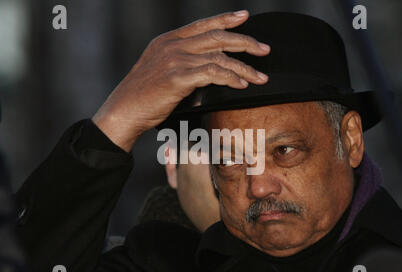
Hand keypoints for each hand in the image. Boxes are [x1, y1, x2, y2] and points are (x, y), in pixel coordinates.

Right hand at [92, 10, 269, 151]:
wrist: (123, 111)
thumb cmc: (143, 96)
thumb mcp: (160, 71)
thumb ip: (181, 63)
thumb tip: (207, 70)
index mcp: (168, 40)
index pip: (202, 25)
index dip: (225, 19)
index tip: (245, 17)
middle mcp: (172, 45)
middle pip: (217, 37)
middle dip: (245, 42)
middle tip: (265, 50)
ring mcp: (174, 60)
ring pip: (219, 57)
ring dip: (244, 68)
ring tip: (261, 78)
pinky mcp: (177, 78)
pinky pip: (212, 74)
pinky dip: (230, 78)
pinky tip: (242, 85)